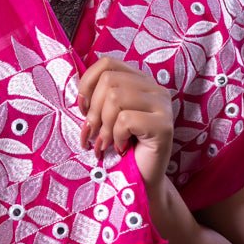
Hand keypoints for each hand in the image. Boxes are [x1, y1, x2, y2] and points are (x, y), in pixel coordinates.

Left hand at [77, 56, 173, 193]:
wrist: (141, 181)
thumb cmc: (120, 147)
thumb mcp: (105, 117)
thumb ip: (97, 98)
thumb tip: (79, 94)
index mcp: (140, 81)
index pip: (107, 62)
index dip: (88, 83)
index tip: (83, 107)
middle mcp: (155, 88)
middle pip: (109, 80)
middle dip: (94, 110)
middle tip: (93, 134)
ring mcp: (163, 105)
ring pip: (116, 97)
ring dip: (104, 126)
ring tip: (105, 143)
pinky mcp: (164, 126)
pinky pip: (125, 119)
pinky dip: (116, 136)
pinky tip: (121, 147)